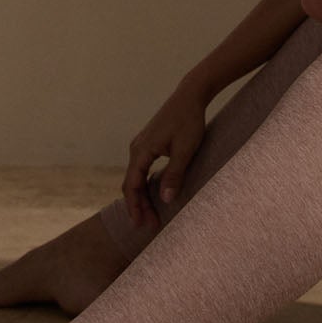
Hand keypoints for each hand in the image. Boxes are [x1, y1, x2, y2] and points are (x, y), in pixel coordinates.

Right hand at [122, 79, 208, 230]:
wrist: (190, 95)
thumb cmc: (189, 121)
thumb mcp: (185, 150)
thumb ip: (174, 175)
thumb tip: (165, 200)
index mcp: (141, 151)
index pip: (132, 185)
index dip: (135, 207)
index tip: (141, 224)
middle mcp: (136, 148)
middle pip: (131, 183)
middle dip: (138, 206)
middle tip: (148, 226)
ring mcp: (141, 145)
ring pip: (136, 177)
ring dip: (142, 196)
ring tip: (151, 214)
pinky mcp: (149, 143)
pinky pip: (141, 169)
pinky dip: (145, 184)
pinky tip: (154, 194)